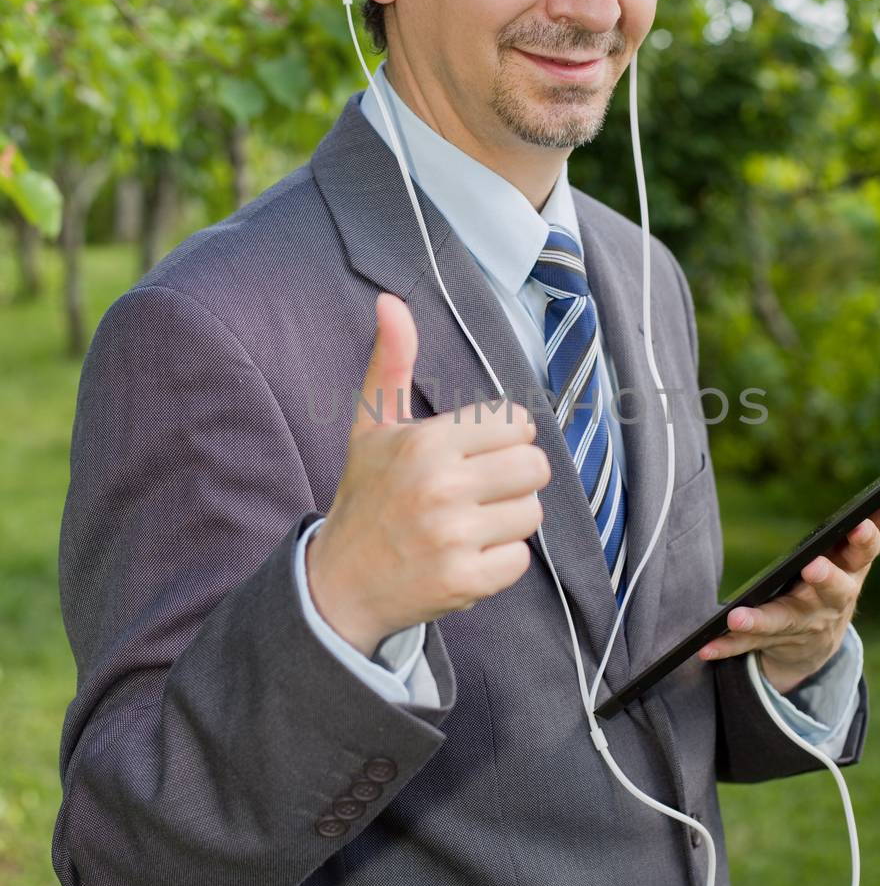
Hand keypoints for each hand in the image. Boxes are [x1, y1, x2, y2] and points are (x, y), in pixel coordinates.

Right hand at [306, 291, 551, 653]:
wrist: (338, 584)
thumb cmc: (365, 496)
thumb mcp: (371, 427)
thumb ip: (391, 363)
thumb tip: (390, 301)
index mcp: (426, 443)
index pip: (515, 422)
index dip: (504, 436)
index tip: (478, 452)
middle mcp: (442, 487)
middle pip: (535, 466)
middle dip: (513, 477)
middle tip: (479, 489)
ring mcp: (454, 537)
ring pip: (532, 513)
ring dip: (508, 519)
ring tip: (470, 522)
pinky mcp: (465, 581)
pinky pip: (520, 559)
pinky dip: (500, 561)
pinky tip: (466, 555)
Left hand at [696, 467, 879, 693]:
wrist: (818, 644)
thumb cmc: (844, 574)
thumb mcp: (868, 543)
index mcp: (852, 570)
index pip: (864, 551)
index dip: (864, 539)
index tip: (861, 525)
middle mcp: (829, 600)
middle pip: (829, 590)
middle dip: (824, 579)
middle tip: (814, 566)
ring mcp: (799, 623)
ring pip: (781, 621)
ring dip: (760, 619)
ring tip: (736, 615)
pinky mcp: (768, 640)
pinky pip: (745, 645)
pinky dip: (726, 646)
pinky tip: (705, 646)